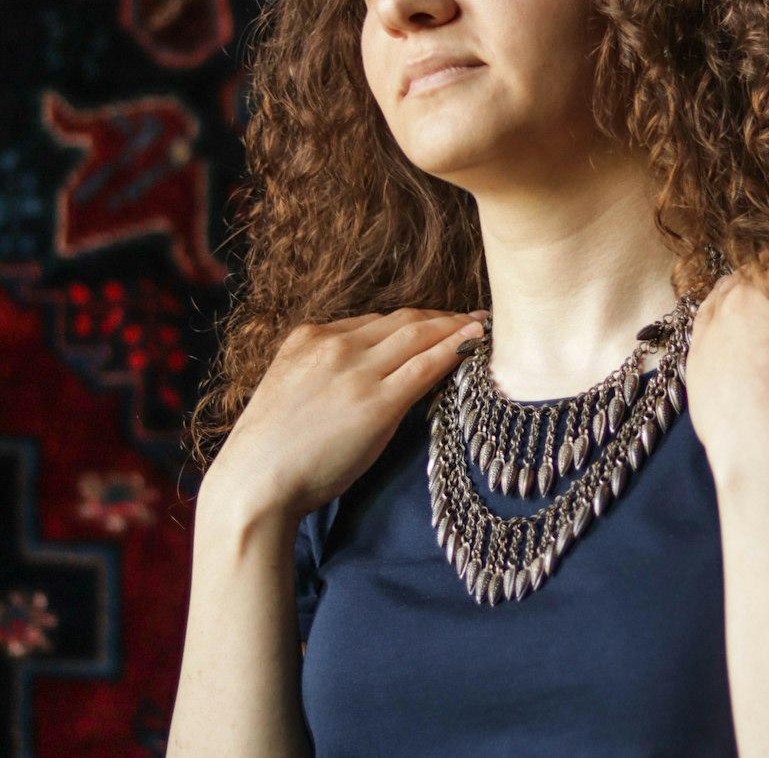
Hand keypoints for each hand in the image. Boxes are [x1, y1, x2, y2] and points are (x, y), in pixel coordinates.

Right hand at [203, 308, 484, 520]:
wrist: (253, 485)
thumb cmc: (272, 451)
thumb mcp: (292, 388)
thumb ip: (326, 370)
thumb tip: (370, 371)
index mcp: (309, 337)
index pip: (376, 322)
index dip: (413, 321)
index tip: (435, 322)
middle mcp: (334, 345)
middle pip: (403, 320)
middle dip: (441, 316)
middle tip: (472, 317)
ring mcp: (356, 371)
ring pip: (419, 334)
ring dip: (455, 327)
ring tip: (482, 327)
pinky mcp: (377, 403)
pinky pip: (426, 366)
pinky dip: (455, 351)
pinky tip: (474, 347)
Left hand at [684, 267, 768, 482]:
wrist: (764, 446)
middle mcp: (745, 289)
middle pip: (767, 272)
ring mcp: (714, 315)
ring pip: (732, 289)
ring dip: (750, 295)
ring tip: (765, 320)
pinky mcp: (694, 342)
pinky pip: (708, 315)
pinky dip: (722, 316)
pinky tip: (734, 329)